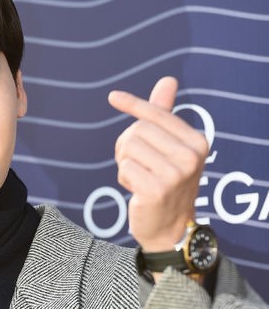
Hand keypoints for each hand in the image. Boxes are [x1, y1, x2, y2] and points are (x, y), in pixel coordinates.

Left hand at [108, 77, 207, 252]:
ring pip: (128, 148)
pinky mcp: (156, 190)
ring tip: (139, 177)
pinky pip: (124, 168)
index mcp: (197, 142)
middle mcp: (190, 157)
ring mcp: (175, 175)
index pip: (157, 115)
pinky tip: (137, 191)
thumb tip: (168, 80)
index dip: (134, 105)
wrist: (170, 229)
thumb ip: (165, 115)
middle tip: (138, 165)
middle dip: (128, 146)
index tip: (113, 97)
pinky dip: (124, 178)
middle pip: (138, 130)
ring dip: (125, 163)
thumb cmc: (167, 184)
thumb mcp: (170, 148)